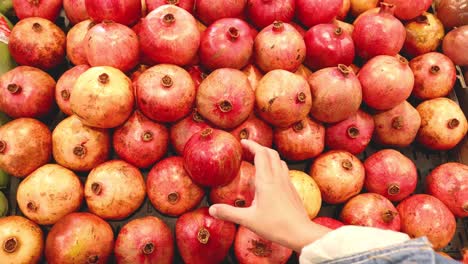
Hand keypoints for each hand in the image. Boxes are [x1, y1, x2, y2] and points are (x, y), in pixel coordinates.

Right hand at [209, 140, 329, 251]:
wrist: (301, 233)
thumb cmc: (276, 226)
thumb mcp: (249, 220)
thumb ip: (229, 213)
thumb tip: (212, 210)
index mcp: (266, 180)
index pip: (260, 154)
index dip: (252, 145)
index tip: (243, 142)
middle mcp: (278, 177)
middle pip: (271, 153)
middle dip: (259, 147)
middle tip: (248, 148)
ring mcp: (287, 182)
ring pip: (279, 161)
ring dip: (269, 155)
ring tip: (259, 159)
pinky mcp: (292, 189)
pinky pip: (284, 170)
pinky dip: (275, 166)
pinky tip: (271, 177)